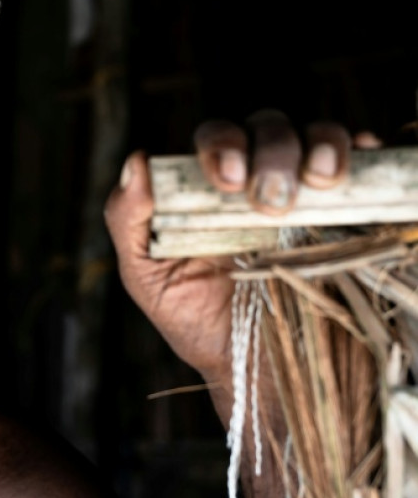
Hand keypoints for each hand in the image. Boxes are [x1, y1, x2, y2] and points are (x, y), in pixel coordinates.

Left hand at [104, 110, 372, 381]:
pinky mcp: (348, 211)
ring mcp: (306, 190)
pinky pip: (366, 166)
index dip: (222, 145)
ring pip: (319, 135)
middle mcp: (258, 177)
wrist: (254, 369)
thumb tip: (136, 161)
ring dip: (323, 145)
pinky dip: (368, 155)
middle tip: (270, 199)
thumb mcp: (147, 277)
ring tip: (319, 183)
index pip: (216, 138)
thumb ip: (129, 221)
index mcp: (209, 186)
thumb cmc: (195, 319)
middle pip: (269, 128)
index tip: (227, 182)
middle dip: (272, 151)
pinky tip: (359, 170)